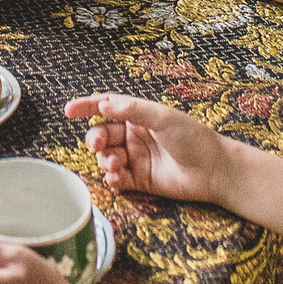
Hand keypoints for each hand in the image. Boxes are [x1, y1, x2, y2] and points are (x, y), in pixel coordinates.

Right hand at [63, 93, 240, 207]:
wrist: (214, 171)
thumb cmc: (193, 138)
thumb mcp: (164, 118)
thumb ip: (134, 110)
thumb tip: (104, 103)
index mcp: (139, 116)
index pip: (108, 107)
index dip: (87, 107)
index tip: (68, 110)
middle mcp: (135, 136)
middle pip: (103, 134)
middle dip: (95, 139)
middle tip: (97, 146)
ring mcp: (136, 158)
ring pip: (106, 157)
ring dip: (104, 160)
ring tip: (114, 164)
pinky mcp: (140, 180)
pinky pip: (117, 178)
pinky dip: (111, 178)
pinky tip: (115, 178)